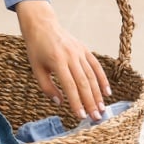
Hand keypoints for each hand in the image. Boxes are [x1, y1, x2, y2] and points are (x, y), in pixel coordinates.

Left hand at [15, 0, 111, 121]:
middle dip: (90, 102)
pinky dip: (102, 79)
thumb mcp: (36, 68)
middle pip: (83, 82)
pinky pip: (96, 66)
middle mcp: (71, 56)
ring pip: (91, 76)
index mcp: (57, 61)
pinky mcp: (84, 49)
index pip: (69, 86)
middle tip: (96, 118)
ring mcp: (79, 51)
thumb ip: (47, 87)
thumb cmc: (37, 49)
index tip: (81, 116)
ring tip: (101, 109)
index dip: (76, 102)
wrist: (42, 25)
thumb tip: (60, 103)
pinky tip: (107, 92)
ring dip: (98, 94)